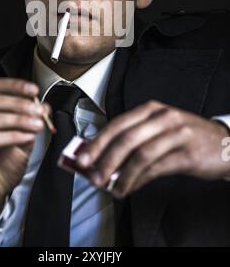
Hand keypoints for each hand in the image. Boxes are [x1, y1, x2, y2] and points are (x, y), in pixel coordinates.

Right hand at [0, 78, 50, 221]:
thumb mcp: (19, 142)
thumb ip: (27, 124)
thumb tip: (42, 108)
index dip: (13, 86)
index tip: (33, 89)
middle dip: (19, 103)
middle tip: (39, 109)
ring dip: (18, 119)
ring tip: (37, 124)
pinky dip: (13, 135)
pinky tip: (27, 136)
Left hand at [76, 100, 229, 197]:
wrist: (224, 144)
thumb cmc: (186, 137)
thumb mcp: (158, 130)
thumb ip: (132, 141)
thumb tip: (102, 159)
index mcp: (151, 109)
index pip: (117, 124)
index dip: (97, 143)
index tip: (82, 159)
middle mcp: (163, 117)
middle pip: (126, 138)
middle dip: (105, 160)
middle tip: (93, 177)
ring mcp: (177, 134)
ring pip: (141, 155)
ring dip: (122, 175)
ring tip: (112, 188)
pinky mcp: (188, 154)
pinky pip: (157, 169)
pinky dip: (139, 180)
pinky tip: (130, 187)